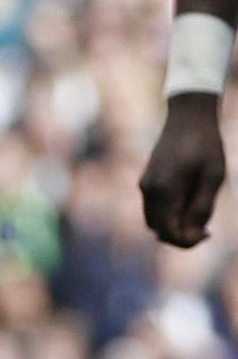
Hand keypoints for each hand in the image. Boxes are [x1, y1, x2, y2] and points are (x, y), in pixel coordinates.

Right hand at [140, 93, 224, 246]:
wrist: (188, 116)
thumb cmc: (205, 145)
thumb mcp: (213, 177)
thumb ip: (203, 206)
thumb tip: (194, 231)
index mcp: (164, 190)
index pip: (169, 233)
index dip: (189, 242)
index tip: (209, 231)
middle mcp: (148, 189)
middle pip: (159, 231)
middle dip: (182, 236)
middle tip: (207, 227)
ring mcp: (145, 184)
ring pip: (155, 221)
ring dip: (175, 226)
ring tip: (199, 214)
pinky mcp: (147, 179)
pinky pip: (154, 209)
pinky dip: (169, 215)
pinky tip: (189, 203)